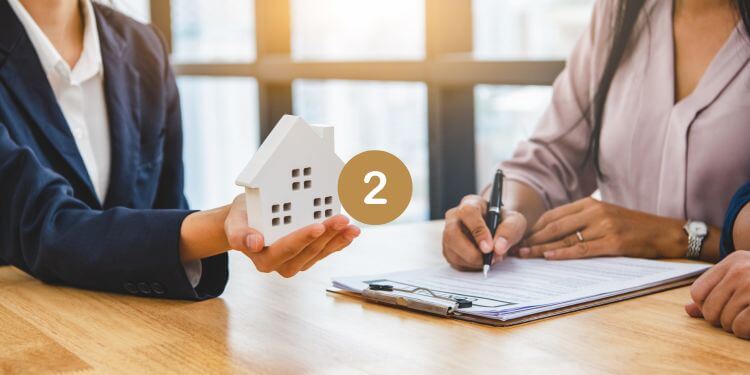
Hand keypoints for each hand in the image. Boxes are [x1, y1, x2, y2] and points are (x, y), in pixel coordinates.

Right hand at [224, 195, 359, 276]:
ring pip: (320, 252)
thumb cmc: (243, 219)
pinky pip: (326, 251)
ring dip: (338, 239)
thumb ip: (240, 235)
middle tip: (341, 219)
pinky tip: (350, 233)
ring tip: (351, 226)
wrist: (248, 219)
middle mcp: (282, 264)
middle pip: (308, 251)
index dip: (303, 238)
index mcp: (264, 259)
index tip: (318, 226)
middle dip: (327, 235)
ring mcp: (297, 261)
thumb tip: (254, 244)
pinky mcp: (308, 256)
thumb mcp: (234, 222)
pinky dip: (339, 242)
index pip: (287, 249)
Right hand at [442, 194, 526, 270]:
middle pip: (452, 234)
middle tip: (489, 260)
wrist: (498, 232)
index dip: (478, 231)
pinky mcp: (448, 249)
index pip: (468, 213)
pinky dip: (470, 267)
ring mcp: (448, 234)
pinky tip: (482, 261)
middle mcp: (454, 217)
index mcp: (470, 203)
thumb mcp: (515, 222)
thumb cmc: (504, 223)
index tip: (489, 248)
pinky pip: (455, 262)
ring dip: (473, 262)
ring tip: (491, 260)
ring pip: (452, 251)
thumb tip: (498, 248)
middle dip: (471, 252)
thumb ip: (509, 231)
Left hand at [519, 197, 684, 259]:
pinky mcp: (613, 242)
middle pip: (554, 226)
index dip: (534, 227)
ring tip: (525, 255)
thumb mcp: (605, 216)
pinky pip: (583, 248)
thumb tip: (552, 233)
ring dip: (542, 248)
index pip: (553, 215)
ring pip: (565, 238)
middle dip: (532, 238)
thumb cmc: (633, 227)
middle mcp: (594, 211)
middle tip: (515, 247)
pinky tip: (549, 257)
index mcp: (590, 203)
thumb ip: (581, 220)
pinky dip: (564, 253)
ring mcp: (604, 226)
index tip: (519, 237)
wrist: (665, 232)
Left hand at [685, 251, 749, 338]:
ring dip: (734, 326)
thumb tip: (688, 310)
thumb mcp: (743, 277)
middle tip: (738, 315)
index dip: (705, 305)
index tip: (722, 307)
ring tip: (747, 317)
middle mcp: (740, 271)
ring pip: (724, 320)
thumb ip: (715, 290)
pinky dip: (744, 331)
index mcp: (732, 261)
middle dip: (721, 318)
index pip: (697, 292)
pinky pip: (739, 327)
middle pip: (709, 309)